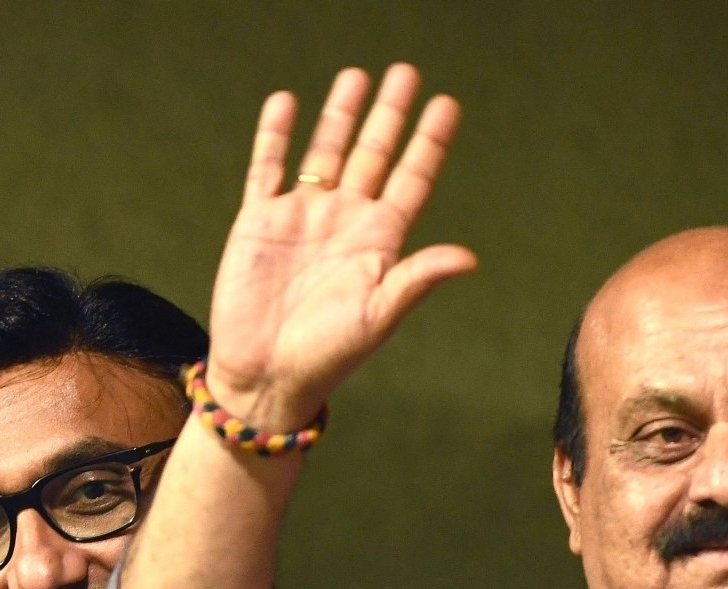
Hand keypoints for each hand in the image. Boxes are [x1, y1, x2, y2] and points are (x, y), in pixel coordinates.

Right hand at [206, 64, 475, 429]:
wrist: (264, 376)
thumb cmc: (327, 356)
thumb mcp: (378, 317)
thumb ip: (417, 279)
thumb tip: (469, 257)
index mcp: (378, 242)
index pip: (411, 179)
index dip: (428, 142)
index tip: (446, 104)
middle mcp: (343, 222)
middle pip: (372, 155)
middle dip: (388, 114)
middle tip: (405, 72)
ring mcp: (300, 218)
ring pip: (323, 152)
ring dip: (338, 115)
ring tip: (354, 76)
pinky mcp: (258, 222)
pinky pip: (266, 168)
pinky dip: (275, 136)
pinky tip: (286, 103)